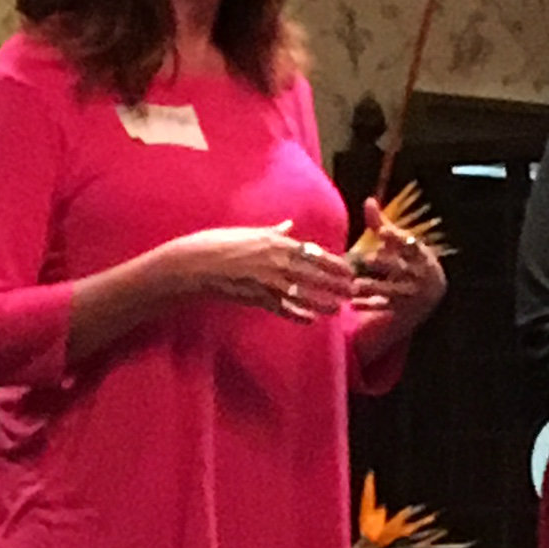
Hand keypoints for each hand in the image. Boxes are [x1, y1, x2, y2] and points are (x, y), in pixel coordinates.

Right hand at [162, 220, 354, 323]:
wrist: (195, 264)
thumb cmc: (219, 243)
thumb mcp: (249, 233)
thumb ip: (273, 232)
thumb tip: (289, 226)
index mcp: (276, 242)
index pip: (313, 253)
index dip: (333, 263)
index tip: (348, 269)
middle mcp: (276, 261)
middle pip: (314, 274)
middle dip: (335, 284)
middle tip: (353, 291)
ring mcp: (268, 281)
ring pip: (303, 294)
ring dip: (322, 302)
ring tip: (338, 308)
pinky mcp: (257, 298)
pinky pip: (283, 308)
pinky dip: (298, 315)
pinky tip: (310, 321)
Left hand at [350, 197, 446, 324]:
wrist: (429, 296)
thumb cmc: (409, 261)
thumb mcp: (400, 244)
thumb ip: (383, 224)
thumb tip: (369, 200)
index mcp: (421, 255)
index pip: (410, 245)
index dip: (396, 238)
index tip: (381, 231)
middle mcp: (420, 275)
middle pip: (401, 268)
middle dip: (385, 263)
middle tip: (367, 258)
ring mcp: (412, 294)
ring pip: (391, 290)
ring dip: (374, 287)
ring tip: (355, 285)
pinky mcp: (403, 310)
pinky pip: (384, 308)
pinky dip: (369, 306)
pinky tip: (353, 304)